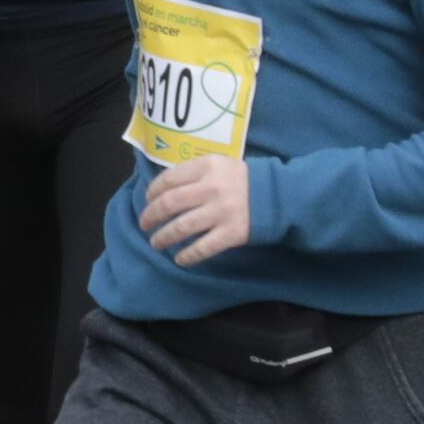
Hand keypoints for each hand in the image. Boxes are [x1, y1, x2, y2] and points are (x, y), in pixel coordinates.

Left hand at [136, 155, 255, 263]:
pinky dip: (187, 255)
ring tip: (156, 243)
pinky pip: (202, 248)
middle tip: (144, 224)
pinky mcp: (232, 233)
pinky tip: (179, 259)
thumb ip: (194, 171)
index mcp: (207, 167)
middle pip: (169, 204)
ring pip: (181, 227)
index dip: (152, 191)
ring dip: (163, 237)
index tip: (147, 200)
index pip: (168, 179)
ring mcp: (221, 212)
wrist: (279, 197)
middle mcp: (212, 189)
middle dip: (151, 216)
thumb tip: (162, 188)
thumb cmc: (243, 180)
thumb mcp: (219, 164)